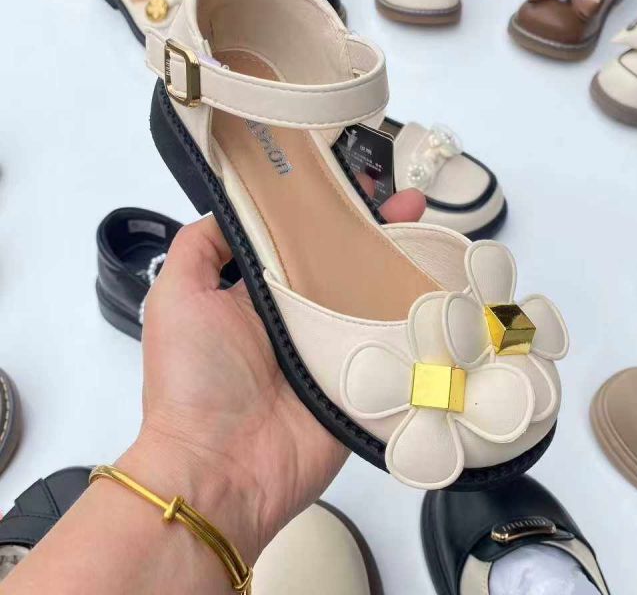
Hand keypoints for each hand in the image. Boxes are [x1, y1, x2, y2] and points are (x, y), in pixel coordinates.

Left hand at [124, 185, 424, 562]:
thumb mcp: (176, 298)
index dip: (323, 211)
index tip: (350, 180)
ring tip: (432, 227)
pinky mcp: (362, 379)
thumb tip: (232, 210)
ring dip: (405, 264)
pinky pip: (395, 344)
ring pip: (376, 298)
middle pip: (345, 265)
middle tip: (411, 202)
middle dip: (376, 231)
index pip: (298, 242)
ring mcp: (335, 348)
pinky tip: (447, 285)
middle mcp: (301, 316)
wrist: (223, 469)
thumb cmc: (195, 377)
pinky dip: (421, 319)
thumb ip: (198, 249)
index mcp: (261, 295)